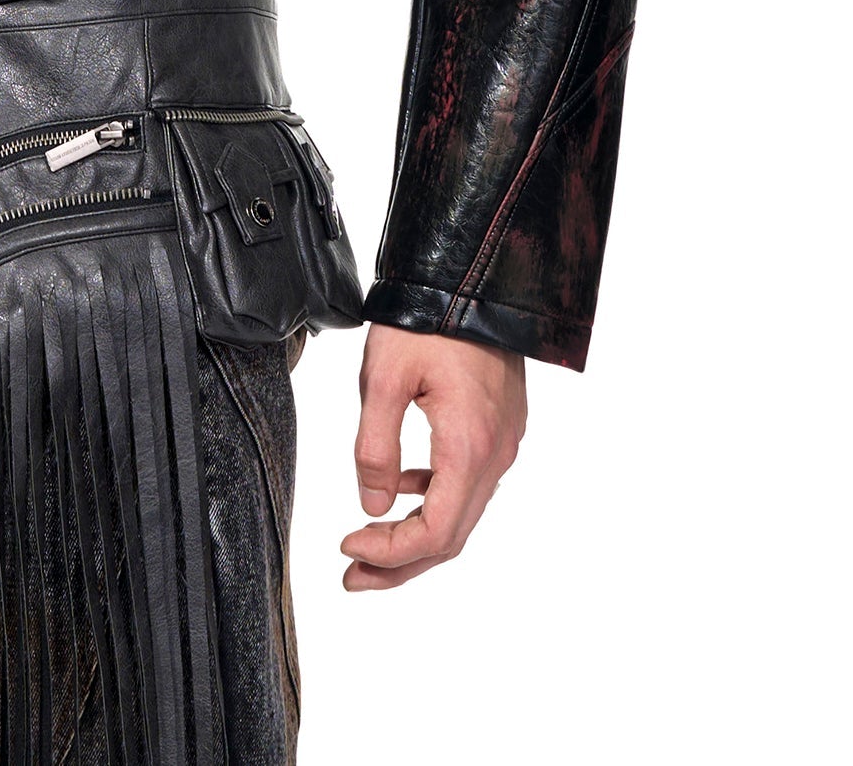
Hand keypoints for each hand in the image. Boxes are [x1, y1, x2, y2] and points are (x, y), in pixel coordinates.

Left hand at [341, 324, 526, 588]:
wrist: (473, 276)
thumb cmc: (428, 318)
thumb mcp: (384, 379)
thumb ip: (375, 448)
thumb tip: (371, 506)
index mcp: (469, 447)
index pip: (435, 534)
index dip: (390, 555)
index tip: (348, 548)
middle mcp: (496, 454)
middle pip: (452, 537)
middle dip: (400, 563)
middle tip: (353, 576)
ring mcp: (504, 442)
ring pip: (461, 513)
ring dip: (416, 536)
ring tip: (368, 545)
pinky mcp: (501, 428)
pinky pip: (468, 483)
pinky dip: (433, 499)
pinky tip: (401, 489)